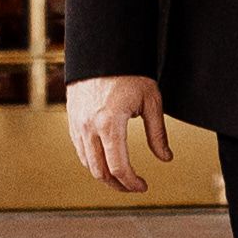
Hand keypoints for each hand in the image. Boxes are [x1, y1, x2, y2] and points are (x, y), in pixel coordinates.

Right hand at [64, 72, 172, 194]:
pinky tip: (107, 160)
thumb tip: (166, 158)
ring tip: (122, 176)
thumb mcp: (151, 101)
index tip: (143, 186)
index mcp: (110, 123)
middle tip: (134, 187)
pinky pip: (80, 149)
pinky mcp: (72, 119)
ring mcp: (77, 124)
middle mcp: (89, 127)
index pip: (119, 167)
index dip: (132, 183)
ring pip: (88, 163)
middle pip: (100, 171)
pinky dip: (93, 161)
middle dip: (118, 185)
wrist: (103, 50)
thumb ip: (158, 133)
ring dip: (105, 175)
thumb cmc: (130, 73)